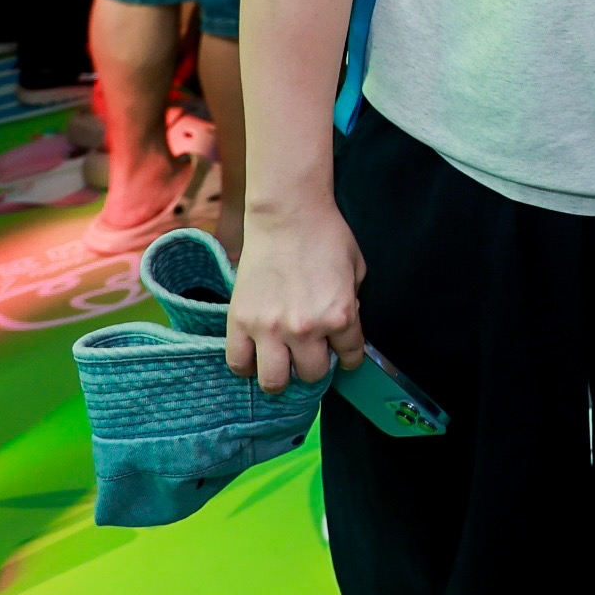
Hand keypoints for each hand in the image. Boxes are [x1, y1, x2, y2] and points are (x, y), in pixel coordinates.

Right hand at [225, 202, 367, 393]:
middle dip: (316, 366)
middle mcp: (305, 328)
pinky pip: (238, 363)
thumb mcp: (356, 271)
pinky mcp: (240, 322)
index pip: (350, 358)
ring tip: (282, 363)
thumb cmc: (326, 236)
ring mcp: (269, 328)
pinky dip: (247, 365)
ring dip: (282, 376)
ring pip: (274, 381)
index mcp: (339, 316)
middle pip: (312, 375)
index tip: (343, 354)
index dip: (349, 357)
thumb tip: (342, 330)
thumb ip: (351, 305)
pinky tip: (256, 355)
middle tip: (311, 353)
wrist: (287, 214)